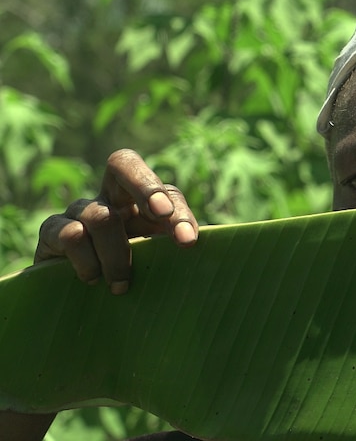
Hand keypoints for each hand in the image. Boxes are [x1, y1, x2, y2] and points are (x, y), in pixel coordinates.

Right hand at [35, 149, 198, 294]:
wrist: (81, 306)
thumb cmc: (131, 281)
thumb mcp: (156, 262)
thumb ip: (172, 247)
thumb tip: (192, 242)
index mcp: (143, 205)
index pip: (165, 190)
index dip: (178, 210)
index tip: (187, 241)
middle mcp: (110, 198)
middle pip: (122, 163)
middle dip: (147, 187)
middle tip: (162, 214)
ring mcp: (79, 211)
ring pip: (102, 217)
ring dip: (117, 256)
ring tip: (121, 286)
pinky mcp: (51, 232)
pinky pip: (72, 235)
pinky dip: (87, 261)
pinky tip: (92, 279)